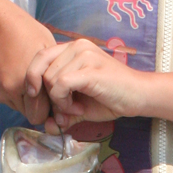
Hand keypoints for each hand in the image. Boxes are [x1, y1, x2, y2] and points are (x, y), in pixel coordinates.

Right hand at [0, 8, 60, 125]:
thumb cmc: (27, 34)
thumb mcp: (50, 51)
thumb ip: (56, 76)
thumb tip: (68, 94)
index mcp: (29, 81)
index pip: (45, 113)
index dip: (55, 109)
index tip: (62, 102)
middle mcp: (12, 90)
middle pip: (34, 115)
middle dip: (43, 109)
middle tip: (51, 95)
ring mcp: (1, 92)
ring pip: (23, 110)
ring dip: (30, 102)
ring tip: (36, 84)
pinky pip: (12, 102)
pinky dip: (19, 96)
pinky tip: (21, 79)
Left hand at [24, 40, 148, 132]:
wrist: (139, 96)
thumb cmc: (112, 97)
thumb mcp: (80, 105)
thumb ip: (62, 112)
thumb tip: (47, 126)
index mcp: (73, 48)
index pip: (40, 56)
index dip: (33, 78)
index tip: (39, 98)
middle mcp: (77, 46)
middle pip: (42, 71)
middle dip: (49, 96)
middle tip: (66, 109)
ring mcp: (84, 55)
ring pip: (50, 79)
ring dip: (59, 101)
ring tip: (77, 108)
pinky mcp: (89, 69)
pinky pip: (60, 85)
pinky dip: (64, 102)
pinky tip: (79, 109)